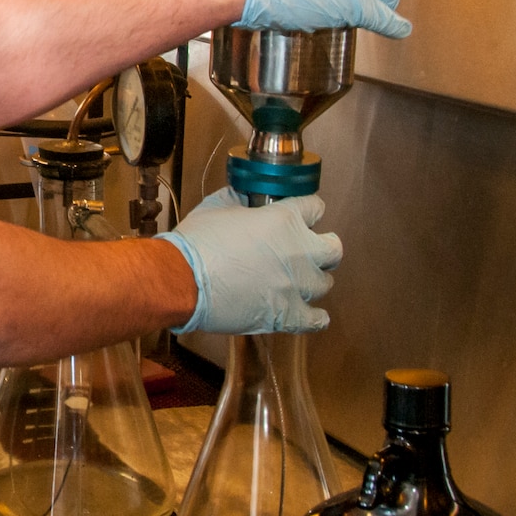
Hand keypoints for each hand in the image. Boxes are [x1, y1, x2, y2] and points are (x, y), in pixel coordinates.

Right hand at [159, 189, 341, 333]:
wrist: (182, 280)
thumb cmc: (196, 244)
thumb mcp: (217, 206)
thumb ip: (240, 198)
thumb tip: (245, 196)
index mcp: (285, 219)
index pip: (315, 208)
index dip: (307, 211)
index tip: (302, 216)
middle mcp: (299, 251)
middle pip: (333, 248)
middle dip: (323, 247)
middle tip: (307, 250)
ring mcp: (296, 285)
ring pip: (324, 283)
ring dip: (312, 280)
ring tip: (297, 281)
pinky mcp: (288, 315)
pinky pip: (316, 319)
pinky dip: (315, 317)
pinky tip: (311, 314)